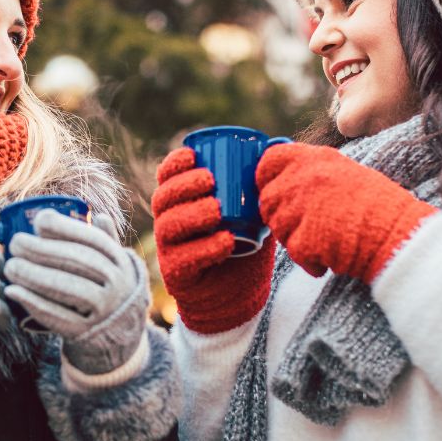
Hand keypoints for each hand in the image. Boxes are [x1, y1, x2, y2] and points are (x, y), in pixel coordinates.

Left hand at [4, 211, 147, 375]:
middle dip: (42, 250)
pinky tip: (13, 291)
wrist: (119, 337)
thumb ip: (106, 241)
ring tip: (10, 266)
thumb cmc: (107, 290)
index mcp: (121, 262)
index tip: (39, 222)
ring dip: (34, 275)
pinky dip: (33, 302)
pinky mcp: (85, 333)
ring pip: (67, 288)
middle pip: (77, 262)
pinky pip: (57, 317)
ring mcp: (104, 311)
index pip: (93, 240)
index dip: (65, 228)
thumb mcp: (114, 266)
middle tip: (15, 243)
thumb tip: (99, 215)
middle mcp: (118, 285)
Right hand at [149, 146, 275, 333]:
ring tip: (217, 210)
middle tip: (210, 180)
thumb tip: (278, 146)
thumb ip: (258, 185)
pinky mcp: (177, 275)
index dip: (174, 164)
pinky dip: (206, 248)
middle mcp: (169, 223)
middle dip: (183, 186)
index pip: (166, 177)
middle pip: (163, 198)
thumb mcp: (251, 212)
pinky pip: (185, 259)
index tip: (193, 155)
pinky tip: (226, 241)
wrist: (239, 294)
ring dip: (192, 215)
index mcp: (181, 202)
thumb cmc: (244, 245)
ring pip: (169, 226)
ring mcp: (170, 249)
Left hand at [256, 143, 436, 282]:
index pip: (269, 160)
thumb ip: (314, 172)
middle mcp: (304, 178)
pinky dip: (310, 261)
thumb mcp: (346, 172)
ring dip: (295, 239)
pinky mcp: (304, 238)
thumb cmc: (380, 206)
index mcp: (315, 159)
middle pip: (267, 199)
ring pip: (278, 228)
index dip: (265, 177)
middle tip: (304, 227)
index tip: (272, 189)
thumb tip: (285, 180)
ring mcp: (302, 208)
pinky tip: (330, 258)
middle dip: (280, 216)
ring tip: (324, 242)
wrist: (399, 234)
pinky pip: (294, 252)